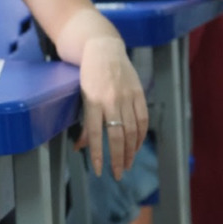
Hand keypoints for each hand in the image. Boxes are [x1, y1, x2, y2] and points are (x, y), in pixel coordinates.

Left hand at [76, 36, 148, 179]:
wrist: (103, 49)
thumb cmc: (87, 75)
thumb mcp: (80, 97)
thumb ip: (83, 123)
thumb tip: (79, 147)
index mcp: (92, 100)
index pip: (95, 133)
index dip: (98, 153)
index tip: (99, 170)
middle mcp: (111, 100)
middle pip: (117, 136)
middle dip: (117, 158)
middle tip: (116, 175)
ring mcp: (127, 97)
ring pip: (132, 131)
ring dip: (130, 151)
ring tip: (126, 165)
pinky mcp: (138, 94)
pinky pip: (143, 120)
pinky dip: (140, 136)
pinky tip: (136, 147)